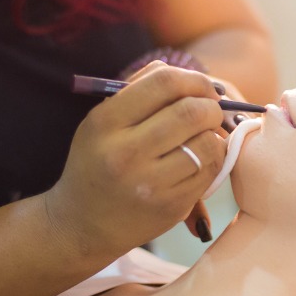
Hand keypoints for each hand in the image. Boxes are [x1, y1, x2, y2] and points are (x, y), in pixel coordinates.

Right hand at [43, 65, 226, 259]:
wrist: (81, 224)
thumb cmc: (96, 163)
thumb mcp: (101, 122)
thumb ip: (137, 90)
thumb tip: (185, 71)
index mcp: (105, 123)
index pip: (163, 82)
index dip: (193, 78)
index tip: (201, 87)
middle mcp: (124, 153)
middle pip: (190, 111)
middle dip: (211, 106)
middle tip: (211, 110)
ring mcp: (148, 183)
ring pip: (206, 143)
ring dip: (214, 134)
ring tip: (205, 134)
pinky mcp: (169, 206)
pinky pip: (209, 171)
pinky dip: (213, 159)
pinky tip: (201, 158)